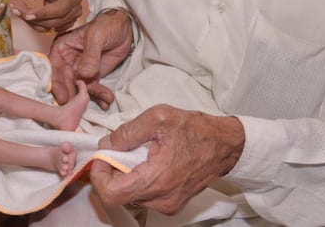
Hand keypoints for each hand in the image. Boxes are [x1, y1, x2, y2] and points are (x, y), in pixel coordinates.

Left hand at [12, 0, 83, 33]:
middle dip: (31, 17)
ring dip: (29, 21)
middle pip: (51, 21)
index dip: (42, 13)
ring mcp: (69, 20)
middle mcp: (74, 11)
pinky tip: (23, 13)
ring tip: (16, 9)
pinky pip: (45, 28)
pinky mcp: (62, 25)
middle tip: (15, 8)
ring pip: (46, 27)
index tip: (26, 14)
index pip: (59, 10)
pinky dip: (32, 22)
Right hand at [49, 10, 132, 108]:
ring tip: (106, 99)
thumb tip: (84, 73)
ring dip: (91, 96)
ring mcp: (80, 70)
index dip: (57, 83)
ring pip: (80, 88)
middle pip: (66, 82)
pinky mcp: (93, 76)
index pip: (55, 67)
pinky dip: (99, 96)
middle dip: (74, 95)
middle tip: (80, 106)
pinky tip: (107, 101)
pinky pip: (93, 89)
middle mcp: (68, 61)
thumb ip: (90, 54)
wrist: (125, 28)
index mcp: (63, 48)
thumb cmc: (107, 25)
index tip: (63, 97)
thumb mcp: (97, 35)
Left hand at [91, 105, 244, 214]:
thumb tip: (106, 145)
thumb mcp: (158, 118)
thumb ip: (127, 132)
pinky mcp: (171, 204)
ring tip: (136, 152)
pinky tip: (146, 161)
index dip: (99, 175)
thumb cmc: (196, 130)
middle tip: (118, 149)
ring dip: (124, 174)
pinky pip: (143, 195)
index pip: (112, 194)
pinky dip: (137, 179)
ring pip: (129, 195)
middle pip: (118, 195)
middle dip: (111, 171)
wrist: (225, 145)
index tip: (102, 156)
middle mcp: (162, 199)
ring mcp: (168, 205)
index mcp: (158, 179)